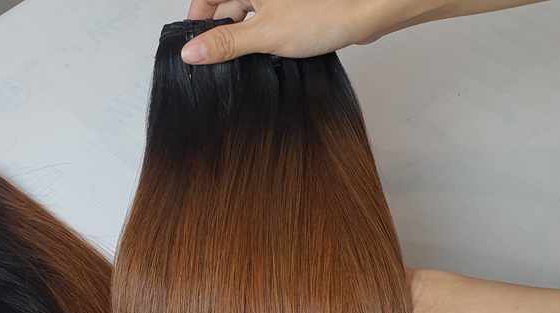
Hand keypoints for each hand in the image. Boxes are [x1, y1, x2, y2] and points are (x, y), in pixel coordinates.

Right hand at [182, 0, 546, 63]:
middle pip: (227, 2)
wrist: (368, 9)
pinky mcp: (293, 7)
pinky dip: (260, 36)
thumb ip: (226, 42)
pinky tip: (263, 55)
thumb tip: (191, 53)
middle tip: (217, 60)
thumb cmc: (321, 14)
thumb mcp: (264, 34)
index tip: (194, 45)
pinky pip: (266, 18)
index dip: (198, 17)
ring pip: (247, 12)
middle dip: (220, 29)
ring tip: (242, 61)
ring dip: (241, 36)